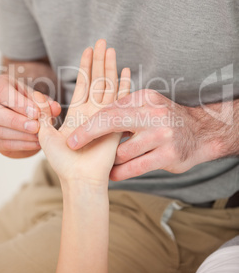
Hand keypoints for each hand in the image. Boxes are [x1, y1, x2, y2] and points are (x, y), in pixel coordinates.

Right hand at [0, 74, 60, 157]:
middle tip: (36, 126)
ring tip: (39, 136)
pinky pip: (3, 144)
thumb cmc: (29, 102)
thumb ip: (46, 102)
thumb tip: (54, 108)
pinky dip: (22, 145)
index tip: (36, 112)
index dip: (18, 103)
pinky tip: (36, 143)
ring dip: (22, 135)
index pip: (1, 91)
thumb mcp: (38, 98)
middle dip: (17, 121)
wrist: (25, 115)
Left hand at [35, 39, 130, 187]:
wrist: (79, 178)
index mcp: (77, 112)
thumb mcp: (45, 135)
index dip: (85, 66)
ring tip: (111, 49)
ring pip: (109, 85)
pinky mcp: (115, 122)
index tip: (87, 50)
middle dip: (99, 60)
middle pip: (97, 79)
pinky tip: (126, 71)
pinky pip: (121, 99)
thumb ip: (43, 116)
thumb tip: (37, 99)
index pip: (83, 83)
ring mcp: (105, 115)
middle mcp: (93, 111)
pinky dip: (124, 85)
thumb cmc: (62, 161)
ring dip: (110, 67)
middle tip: (102, 41)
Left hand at [66, 89, 219, 180]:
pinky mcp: (169, 155)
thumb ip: (125, 108)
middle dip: (89, 135)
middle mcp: (153, 114)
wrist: (200, 133)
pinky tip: (112, 174)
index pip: (110, 110)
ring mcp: (162, 135)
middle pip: (112, 123)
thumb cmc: (165, 119)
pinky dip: (120, 172)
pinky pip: (136, 167)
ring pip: (123, 151)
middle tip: (73, 146)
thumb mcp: (148, 104)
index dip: (89, 123)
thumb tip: (95, 115)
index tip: (72, 135)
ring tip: (106, 162)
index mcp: (145, 98)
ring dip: (111, 159)